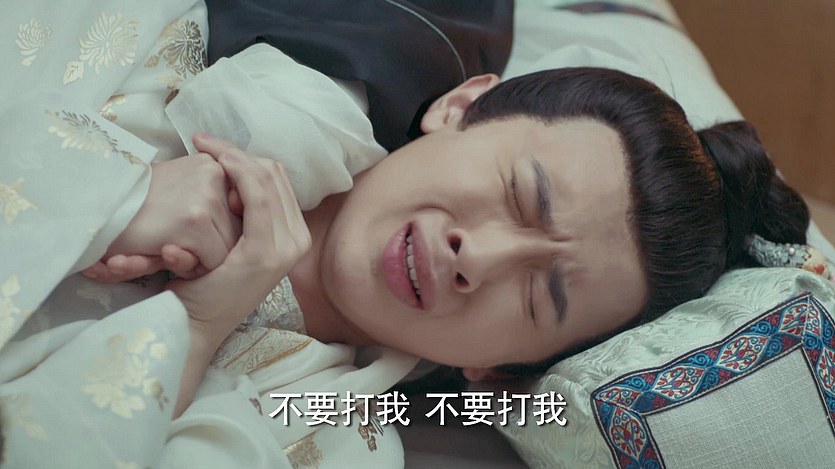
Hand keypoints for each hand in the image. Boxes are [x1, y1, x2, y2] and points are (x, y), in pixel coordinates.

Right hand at [84, 149, 242, 281]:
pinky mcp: (196, 222)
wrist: (94, 215)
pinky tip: (166, 254)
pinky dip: (194, 267)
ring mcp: (207, 198)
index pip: (241, 210)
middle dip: (214, 245)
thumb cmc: (136, 210)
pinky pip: (215, 259)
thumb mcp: (181, 191)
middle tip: (175, 243)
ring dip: (204, 258)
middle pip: (240, 228)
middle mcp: (214, 175)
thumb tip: (244, 209)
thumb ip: (216, 198)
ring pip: (231, 246)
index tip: (186, 229)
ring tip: (169, 248)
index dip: (219, 229)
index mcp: (212, 164)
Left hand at [169, 133, 310, 345]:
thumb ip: (247, 212)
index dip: (247, 156)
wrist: (193, 323)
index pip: (278, 179)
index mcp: (294, 235)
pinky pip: (257, 198)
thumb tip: (239, 171)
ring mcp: (286, 249)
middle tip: (205, 142)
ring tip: (205, 149)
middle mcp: (298, 241)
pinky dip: (238, 174)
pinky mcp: (266, 253)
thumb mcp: (235, 239)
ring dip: (235, 158)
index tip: (214, 147)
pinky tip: (216, 165)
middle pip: (274, 175)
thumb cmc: (205, 280)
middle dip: (239, 152)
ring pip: (266, 181)